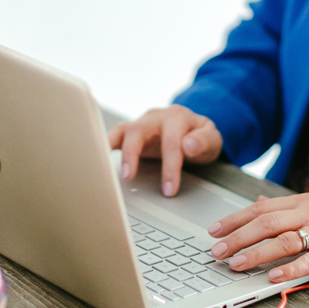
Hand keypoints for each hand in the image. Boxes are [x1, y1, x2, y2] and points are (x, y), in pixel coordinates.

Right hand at [108, 106, 222, 196]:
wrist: (192, 129)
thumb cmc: (199, 136)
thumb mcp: (212, 138)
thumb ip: (204, 140)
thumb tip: (188, 145)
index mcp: (177, 117)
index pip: (171, 142)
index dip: (170, 167)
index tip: (169, 190)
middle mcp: (156, 117)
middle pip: (139, 130)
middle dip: (132, 153)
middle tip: (129, 177)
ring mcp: (141, 123)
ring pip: (122, 130)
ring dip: (112, 146)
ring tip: (104, 164)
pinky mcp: (131, 133)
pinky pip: (115, 135)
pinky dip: (104, 145)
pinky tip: (96, 159)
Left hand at [207, 193, 308, 281]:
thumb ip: (287, 207)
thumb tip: (259, 202)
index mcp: (301, 200)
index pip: (260, 208)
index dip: (235, 219)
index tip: (214, 230)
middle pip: (266, 222)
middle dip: (238, 236)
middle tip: (218, 250)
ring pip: (284, 239)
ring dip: (257, 252)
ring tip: (238, 264)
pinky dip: (290, 268)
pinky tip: (274, 276)